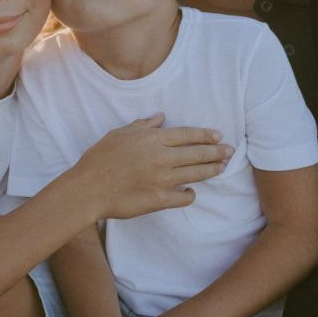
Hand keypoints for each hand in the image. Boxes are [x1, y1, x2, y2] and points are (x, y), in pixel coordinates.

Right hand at [71, 114, 231, 220]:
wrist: (88, 188)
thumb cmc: (100, 158)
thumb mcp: (119, 134)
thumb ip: (142, 125)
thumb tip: (160, 117)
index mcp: (152, 139)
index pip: (187, 135)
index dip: (205, 135)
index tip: (218, 136)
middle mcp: (161, 158)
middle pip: (197, 153)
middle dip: (216, 152)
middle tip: (229, 151)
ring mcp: (162, 180)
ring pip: (196, 174)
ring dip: (211, 170)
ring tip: (221, 168)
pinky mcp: (159, 200)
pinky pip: (183, 197)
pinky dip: (190, 194)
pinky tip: (191, 192)